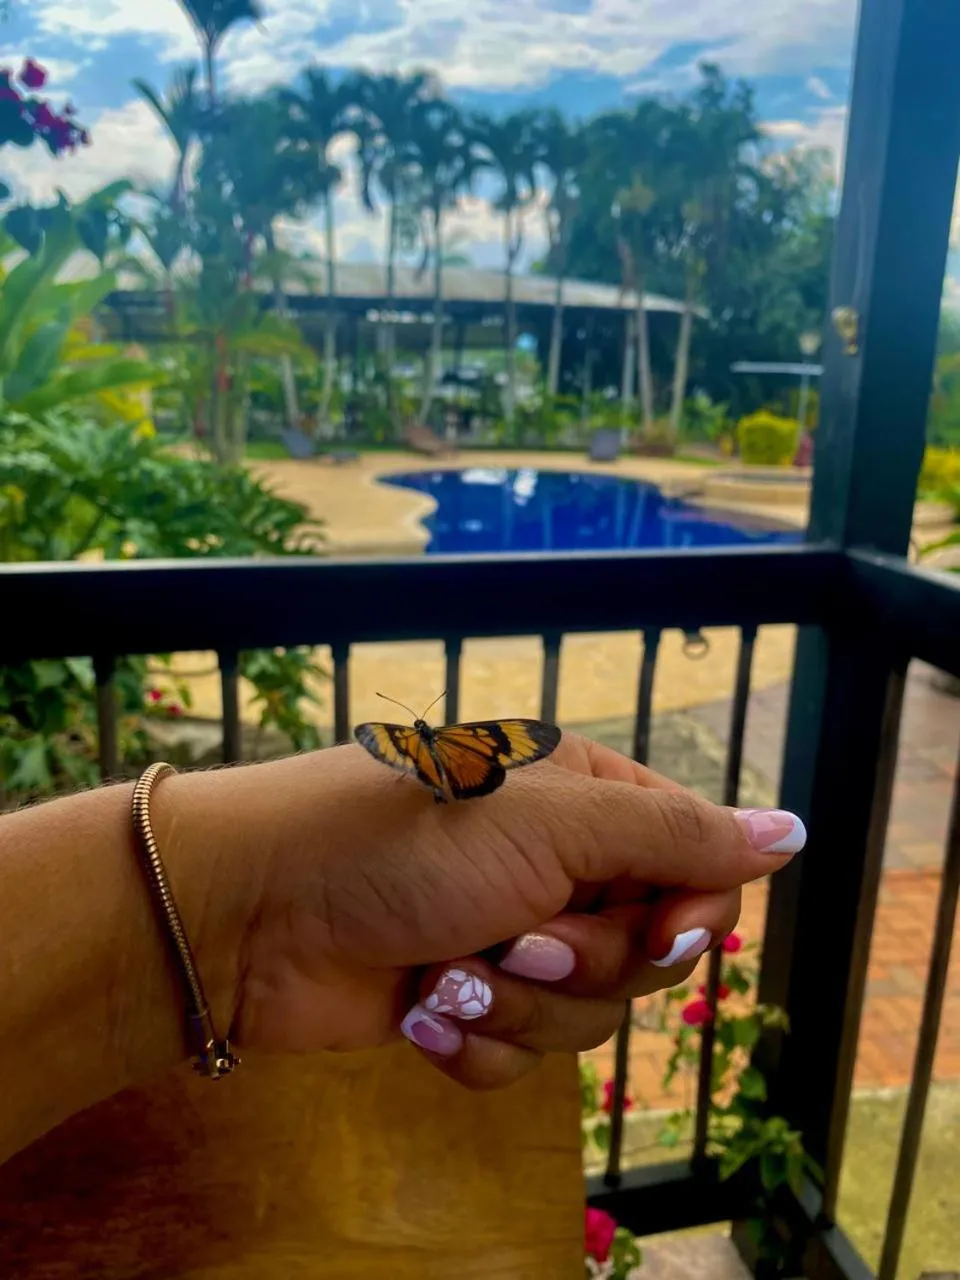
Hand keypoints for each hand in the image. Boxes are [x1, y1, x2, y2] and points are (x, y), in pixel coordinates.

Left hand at [171, 735, 803, 1090]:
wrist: (253, 912)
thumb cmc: (398, 842)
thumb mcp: (548, 823)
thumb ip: (676, 836)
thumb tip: (795, 832)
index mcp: (586, 801)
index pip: (698, 866)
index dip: (692, 914)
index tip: (663, 934)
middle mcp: (558, 867)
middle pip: (647, 955)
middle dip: (582, 963)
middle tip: (515, 932)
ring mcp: (512, 939)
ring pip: (587, 1016)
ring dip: (518, 1005)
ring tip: (449, 970)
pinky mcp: (467, 1004)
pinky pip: (520, 1059)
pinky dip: (473, 1041)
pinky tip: (421, 1011)